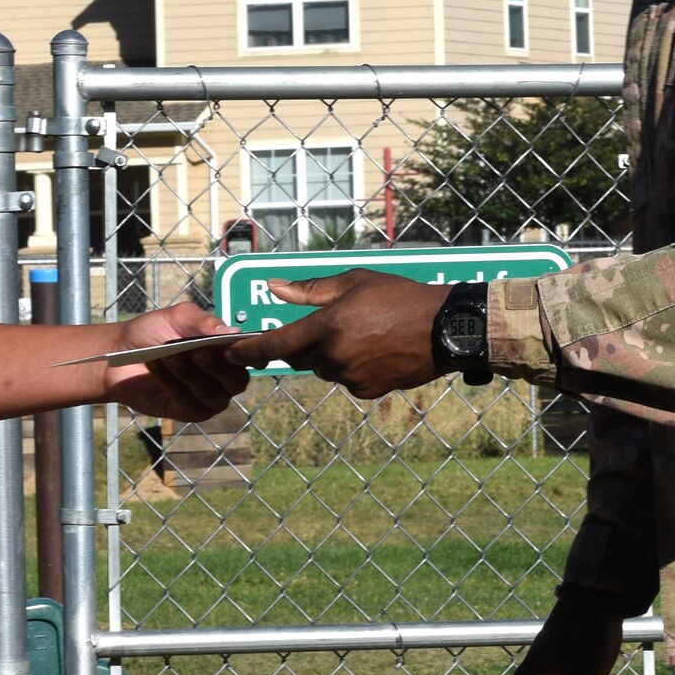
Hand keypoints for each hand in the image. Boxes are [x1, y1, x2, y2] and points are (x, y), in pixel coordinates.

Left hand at [107, 303, 249, 421]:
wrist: (120, 351)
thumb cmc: (154, 331)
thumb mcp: (178, 317)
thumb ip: (203, 322)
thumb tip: (232, 331)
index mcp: (228, 352)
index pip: (252, 356)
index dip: (249, 354)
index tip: (230, 346)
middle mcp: (225, 378)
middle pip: (237, 381)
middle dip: (216, 365)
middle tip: (195, 350)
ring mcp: (209, 398)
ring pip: (212, 394)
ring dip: (189, 373)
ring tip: (167, 355)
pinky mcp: (189, 412)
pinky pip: (190, 403)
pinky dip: (172, 383)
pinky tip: (157, 366)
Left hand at [228, 271, 444, 398]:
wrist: (444, 328)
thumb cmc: (399, 297)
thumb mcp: (353, 282)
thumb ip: (309, 291)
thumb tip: (274, 287)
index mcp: (326, 327)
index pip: (275, 345)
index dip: (248, 351)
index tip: (229, 353)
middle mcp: (334, 357)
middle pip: (301, 357)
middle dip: (307, 343)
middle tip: (335, 325)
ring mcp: (351, 378)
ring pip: (325, 369)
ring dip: (332, 355)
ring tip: (365, 334)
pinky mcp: (367, 392)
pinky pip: (347, 380)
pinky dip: (352, 368)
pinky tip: (377, 350)